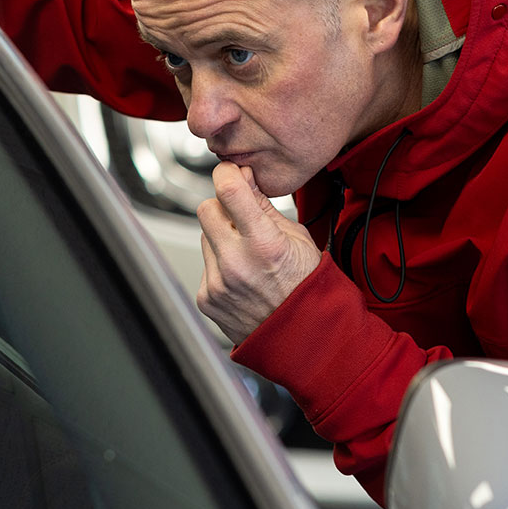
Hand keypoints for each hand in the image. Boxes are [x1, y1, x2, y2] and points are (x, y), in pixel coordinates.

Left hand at [196, 163, 320, 346]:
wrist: (299, 335)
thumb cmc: (304, 286)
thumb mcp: (296, 238)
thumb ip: (263, 205)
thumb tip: (242, 176)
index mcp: (264, 244)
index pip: (228, 191)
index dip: (226, 174)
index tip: (231, 173)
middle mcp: (236, 263)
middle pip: (206, 208)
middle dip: (222, 207)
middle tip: (241, 218)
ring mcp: (217, 283)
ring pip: (203, 236)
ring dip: (220, 237)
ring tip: (247, 255)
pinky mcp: (206, 298)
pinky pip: (205, 264)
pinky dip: (218, 264)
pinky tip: (241, 276)